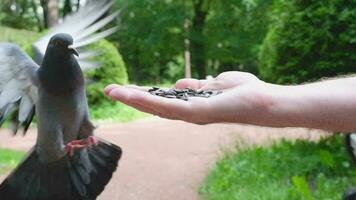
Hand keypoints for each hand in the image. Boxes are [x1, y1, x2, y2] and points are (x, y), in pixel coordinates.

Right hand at [104, 71, 267, 123]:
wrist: (264, 101)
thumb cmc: (243, 92)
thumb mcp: (214, 84)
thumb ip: (196, 85)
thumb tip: (177, 83)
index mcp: (191, 105)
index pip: (162, 100)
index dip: (143, 95)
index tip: (124, 89)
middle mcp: (188, 113)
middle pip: (154, 106)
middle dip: (132, 98)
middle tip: (109, 90)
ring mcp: (192, 114)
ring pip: (157, 108)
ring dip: (134, 99)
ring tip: (114, 92)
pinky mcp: (198, 112)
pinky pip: (170, 106)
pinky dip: (150, 101)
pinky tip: (134, 96)